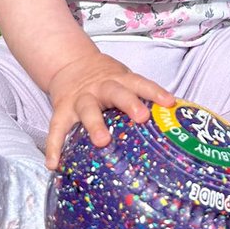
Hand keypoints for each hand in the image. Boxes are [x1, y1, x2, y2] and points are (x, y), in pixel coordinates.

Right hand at [45, 55, 175, 168]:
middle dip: (129, 103)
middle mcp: (101, 88)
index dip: (156, 91)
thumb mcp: (124, 81)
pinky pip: (57, 129)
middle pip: (116, 92)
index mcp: (120, 80)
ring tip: (102, 141)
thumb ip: (142, 99)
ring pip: (87, 109)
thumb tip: (175, 123)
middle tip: (142, 116)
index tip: (170, 102)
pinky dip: (54, 146)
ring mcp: (80, 99)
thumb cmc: (107, 80)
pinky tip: (54, 164)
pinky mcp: (62, 110)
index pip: (141, 83)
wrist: (70, 64)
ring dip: (95, 124)